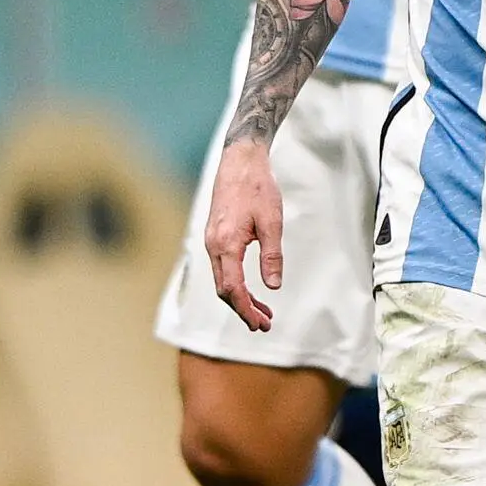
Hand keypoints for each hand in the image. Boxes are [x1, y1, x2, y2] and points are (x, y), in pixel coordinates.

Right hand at [205, 142, 284, 330]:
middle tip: (264, 324)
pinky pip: (223, 268)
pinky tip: (252, 289)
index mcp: (226, 244)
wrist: (240, 161)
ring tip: (263, 312)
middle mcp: (214, 246)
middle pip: (224, 290)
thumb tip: (273, 286)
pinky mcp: (216, 236)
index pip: (233, 289)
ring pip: (223, 280)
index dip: (246, 310)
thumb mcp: (272, 222)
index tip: (260, 324)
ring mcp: (212, 241)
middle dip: (243, 310)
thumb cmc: (257, 187)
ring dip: (241, 298)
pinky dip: (236, 283)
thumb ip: (271, 255)